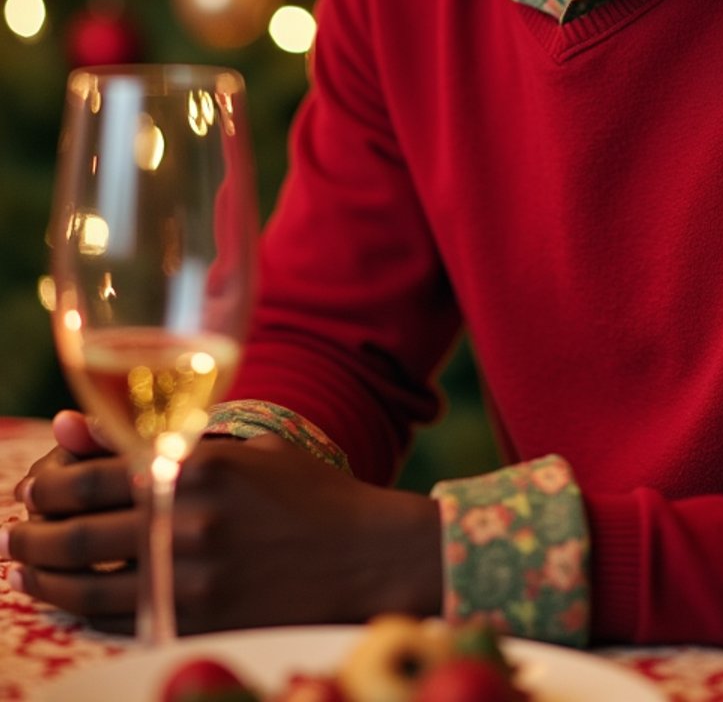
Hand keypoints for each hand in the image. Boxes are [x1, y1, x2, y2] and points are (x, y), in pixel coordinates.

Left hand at [6, 418, 441, 634]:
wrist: (365, 555)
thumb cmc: (302, 494)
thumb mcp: (238, 451)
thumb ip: (158, 438)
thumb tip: (69, 426)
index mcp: (194, 464)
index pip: (89, 475)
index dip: (46, 486)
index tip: (30, 492)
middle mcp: (184, 519)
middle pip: (75, 531)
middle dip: (30, 535)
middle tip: (12, 537)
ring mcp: (189, 575)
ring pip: (85, 583)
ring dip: (42, 578)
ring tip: (26, 572)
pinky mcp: (197, 620)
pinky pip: (118, 619)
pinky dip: (82, 610)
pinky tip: (72, 600)